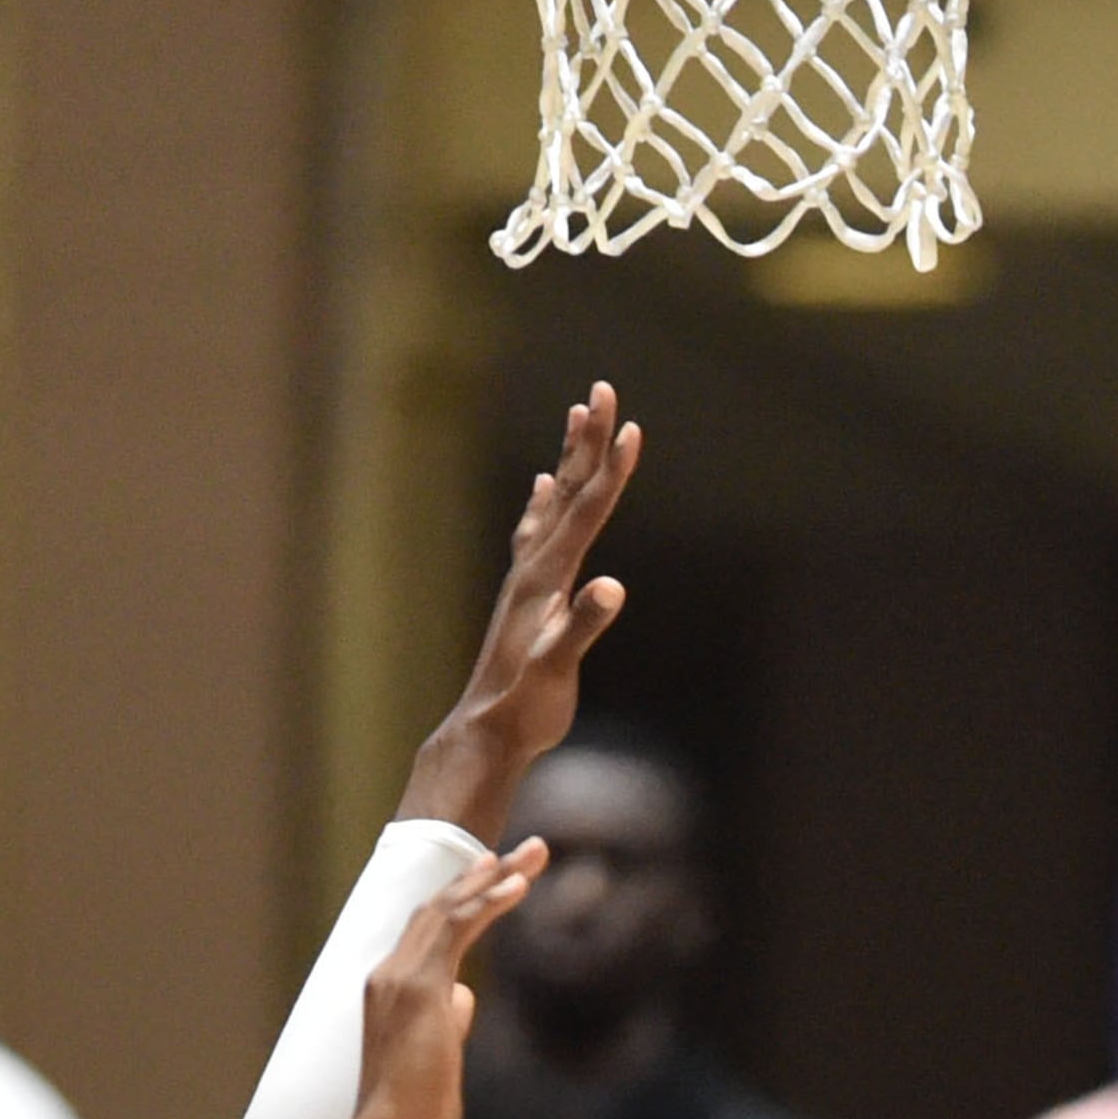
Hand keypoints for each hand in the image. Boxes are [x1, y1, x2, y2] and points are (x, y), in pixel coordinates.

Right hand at [352, 850, 541, 1118]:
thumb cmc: (417, 1113)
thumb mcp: (439, 1056)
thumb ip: (449, 1020)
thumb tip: (467, 997)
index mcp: (391, 987)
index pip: (430, 928)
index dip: (465, 896)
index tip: (497, 871)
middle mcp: (388, 972)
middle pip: (440, 906)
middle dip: (486, 873)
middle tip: (529, 848)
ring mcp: (400, 976)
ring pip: (449, 909)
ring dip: (495, 877)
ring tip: (534, 853)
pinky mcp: (420, 988)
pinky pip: (457, 931)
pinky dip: (488, 904)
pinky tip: (516, 885)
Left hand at [405, 385, 638, 831]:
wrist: (486, 729)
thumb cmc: (524, 705)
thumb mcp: (556, 667)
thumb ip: (581, 625)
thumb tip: (612, 587)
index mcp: (546, 577)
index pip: (586, 512)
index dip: (611, 471)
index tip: (631, 428)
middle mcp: (533, 567)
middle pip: (568, 491)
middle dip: (588, 441)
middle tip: (603, 389)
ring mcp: (527, 578)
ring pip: (554, 503)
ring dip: (569, 458)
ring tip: (577, 416)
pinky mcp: (527, 596)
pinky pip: (538, 531)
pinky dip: (546, 502)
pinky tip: (545, 487)